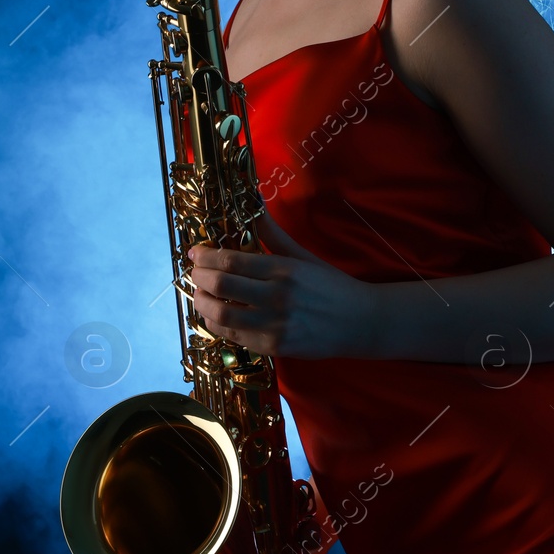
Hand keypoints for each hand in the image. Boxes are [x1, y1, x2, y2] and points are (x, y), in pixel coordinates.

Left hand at [185, 214, 376, 358]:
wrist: (360, 322)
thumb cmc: (331, 285)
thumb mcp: (303, 256)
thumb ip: (273, 234)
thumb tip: (252, 205)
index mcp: (283, 270)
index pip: (231, 261)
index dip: (205, 256)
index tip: (195, 253)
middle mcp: (277, 297)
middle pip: (221, 286)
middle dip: (199, 278)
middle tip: (194, 273)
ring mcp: (274, 325)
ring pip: (222, 315)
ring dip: (202, 304)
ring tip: (200, 295)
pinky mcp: (274, 347)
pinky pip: (234, 337)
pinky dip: (218, 325)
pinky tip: (216, 316)